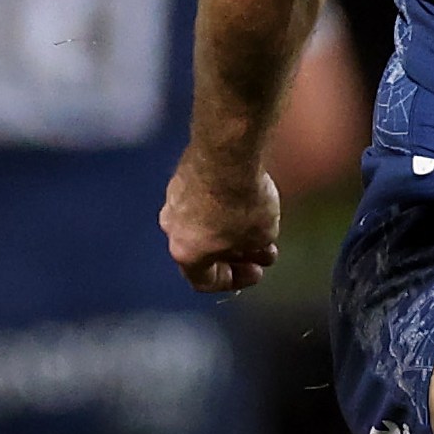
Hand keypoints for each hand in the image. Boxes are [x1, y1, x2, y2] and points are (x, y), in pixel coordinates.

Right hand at [160, 154, 280, 291]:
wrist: (227, 152)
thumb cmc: (242, 201)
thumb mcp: (262, 236)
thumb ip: (257, 249)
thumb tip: (257, 246)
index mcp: (186, 253)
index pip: (205, 281)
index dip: (234, 281)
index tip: (256, 271)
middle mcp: (172, 228)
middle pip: (204, 252)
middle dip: (236, 254)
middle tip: (261, 250)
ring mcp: (173, 199)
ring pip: (202, 224)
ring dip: (229, 229)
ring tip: (259, 223)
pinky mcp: (182, 174)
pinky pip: (202, 200)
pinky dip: (221, 205)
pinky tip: (246, 197)